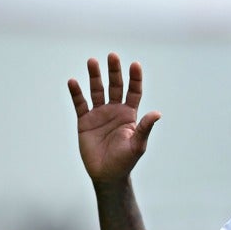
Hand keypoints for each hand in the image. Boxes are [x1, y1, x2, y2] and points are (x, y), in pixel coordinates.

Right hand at [68, 52, 160, 182]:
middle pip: (115, 86)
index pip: (133, 92)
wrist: (107, 174)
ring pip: (97, 90)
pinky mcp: (84, 121)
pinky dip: (76, 93)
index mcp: (130, 114)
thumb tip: (157, 113)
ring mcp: (99, 114)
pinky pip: (80, 104)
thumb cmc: (125, 160)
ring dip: (94, 76)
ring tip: (92, 61)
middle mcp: (115, 110)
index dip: (135, 79)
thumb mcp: (137, 144)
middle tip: (112, 55)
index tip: (135, 65)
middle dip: (114, 71)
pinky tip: (73, 82)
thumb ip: (145, 128)